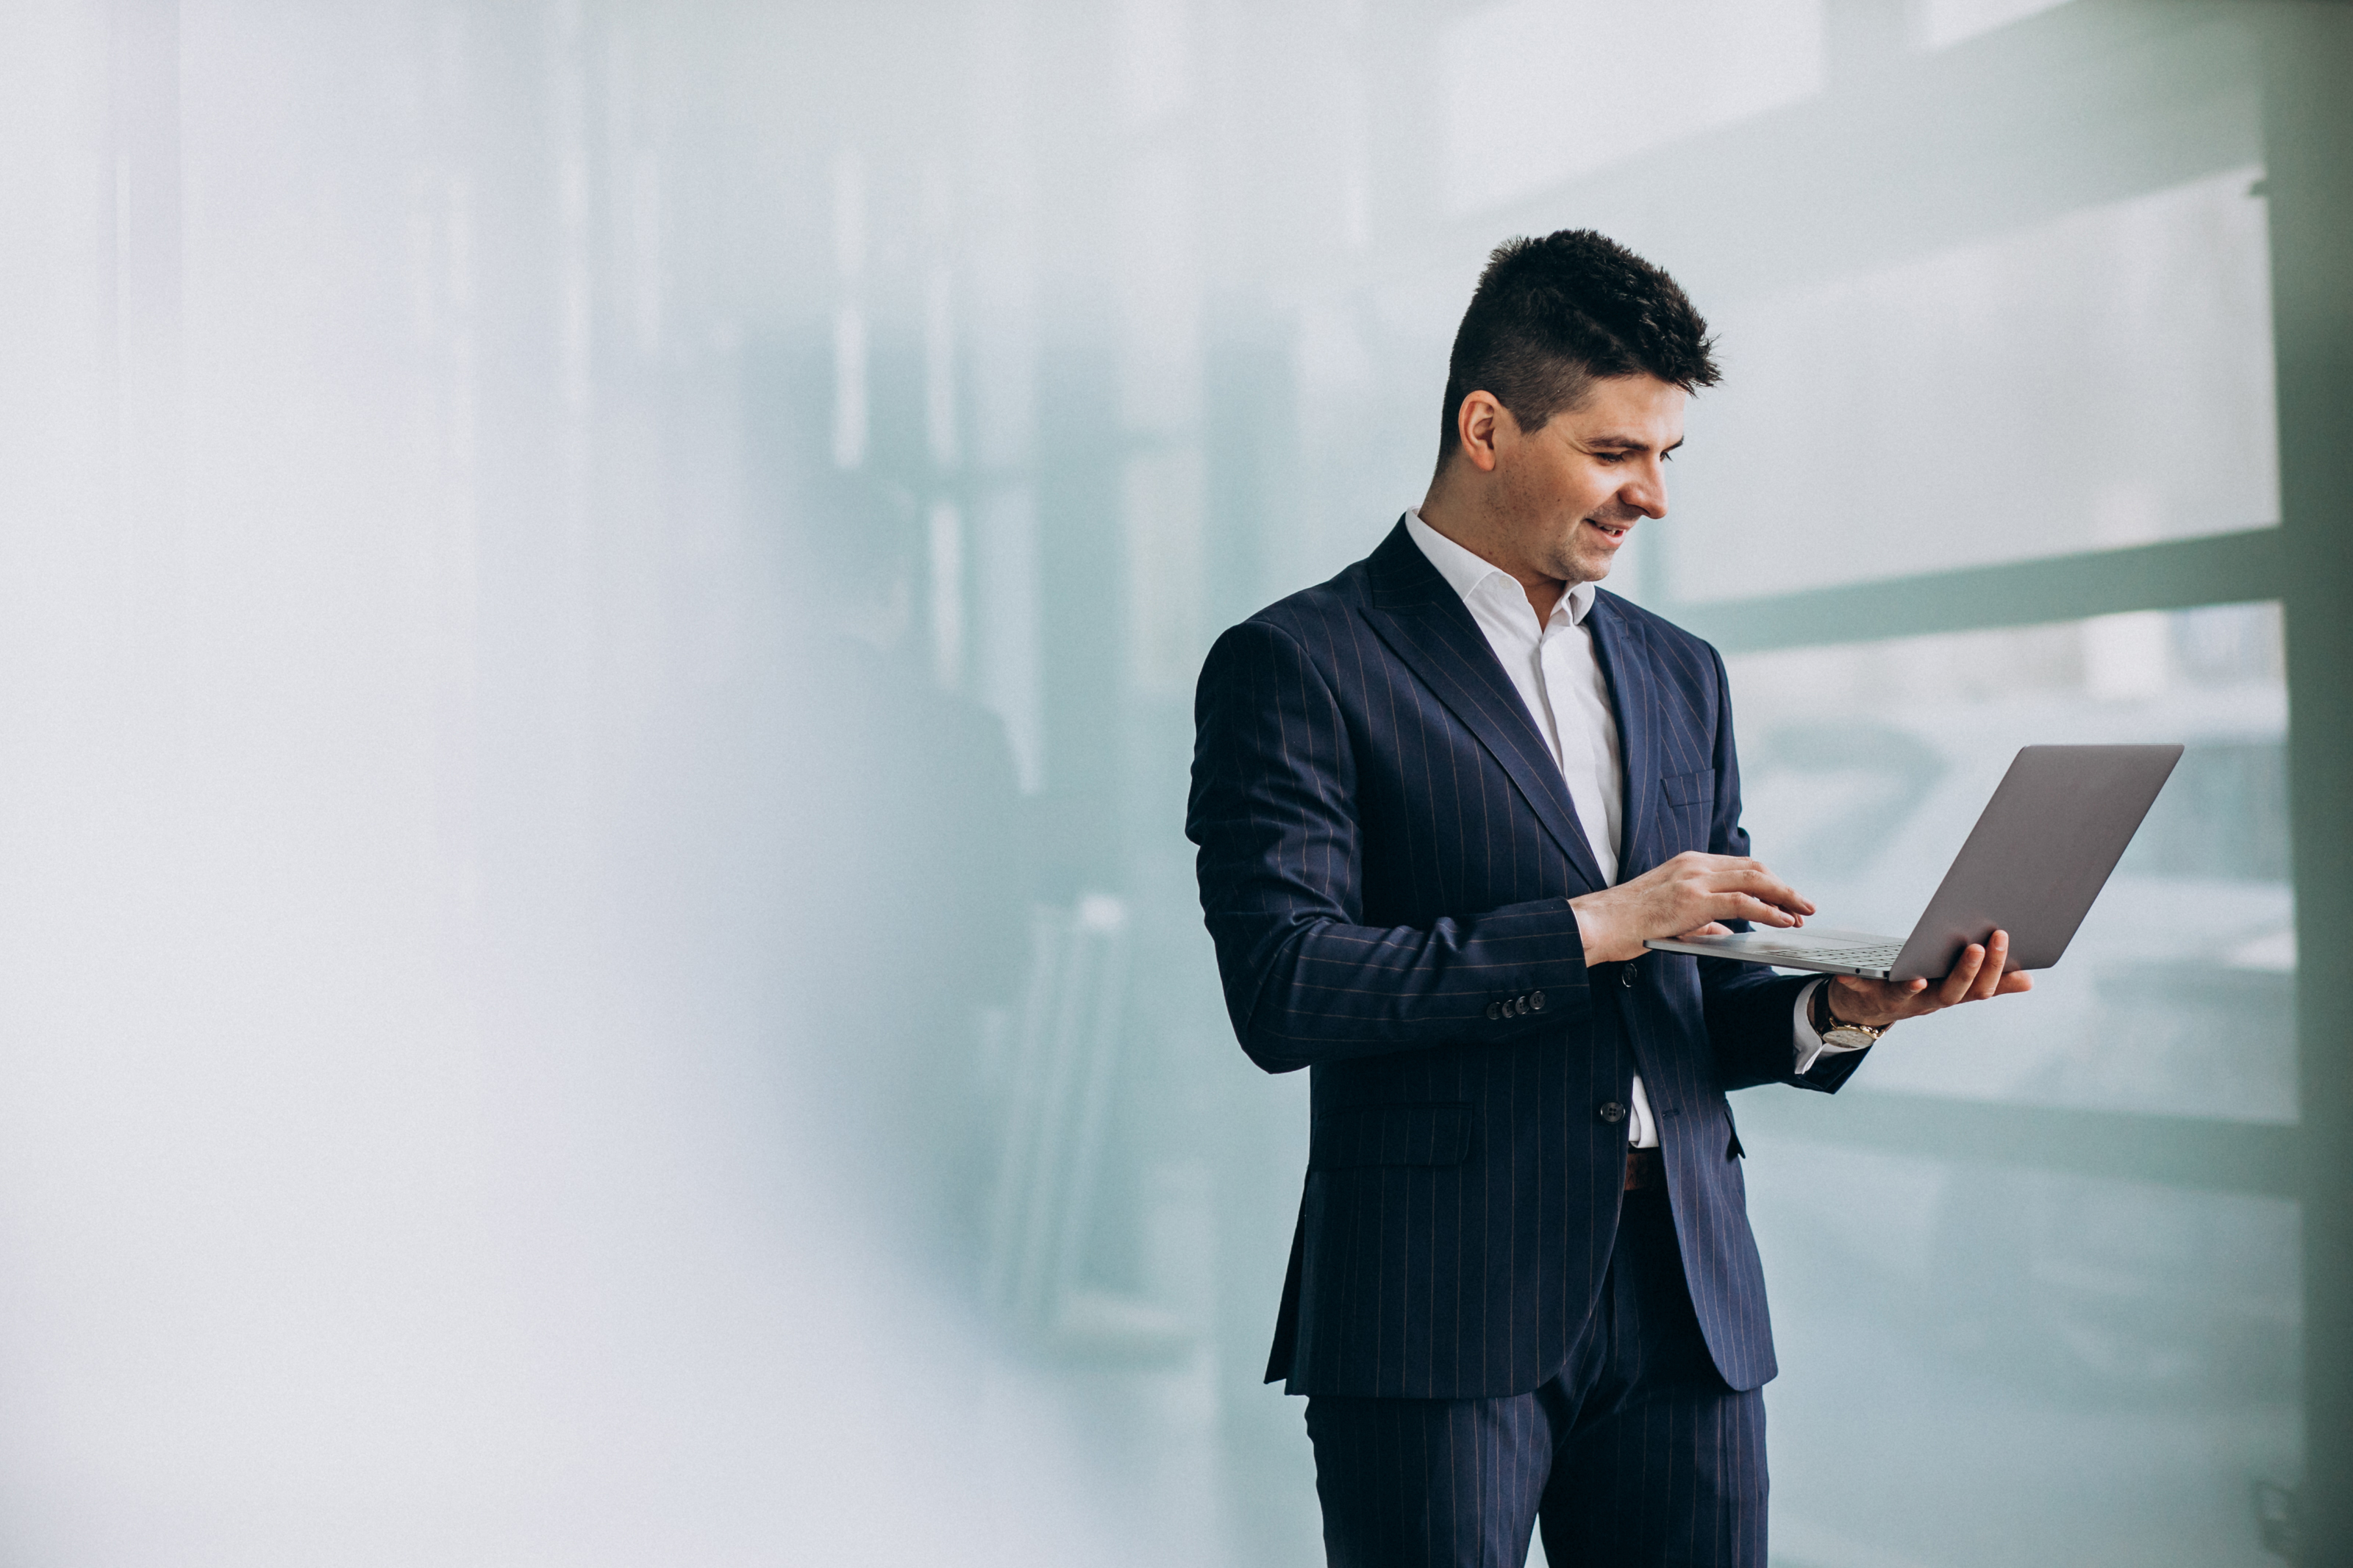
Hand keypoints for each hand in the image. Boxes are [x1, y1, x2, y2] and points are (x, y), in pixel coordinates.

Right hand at [1569, 851, 1815, 965]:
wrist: (1596, 924)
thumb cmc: (1626, 923)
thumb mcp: (1670, 917)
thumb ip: (1702, 922)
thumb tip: (1727, 932)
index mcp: (1688, 864)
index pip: (1740, 867)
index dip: (1770, 883)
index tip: (1788, 899)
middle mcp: (1694, 864)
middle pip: (1754, 869)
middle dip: (1785, 888)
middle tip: (1805, 906)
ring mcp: (1693, 879)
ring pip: (1754, 880)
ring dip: (1784, 897)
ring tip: (1803, 913)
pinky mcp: (1692, 900)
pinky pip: (1742, 902)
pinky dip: (1768, 911)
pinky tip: (1784, 921)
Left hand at [1825, 929, 2033, 1027]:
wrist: (1867, 1007)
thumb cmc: (1917, 985)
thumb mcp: (1954, 982)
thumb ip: (1990, 982)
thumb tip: (2029, 980)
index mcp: (1952, 993)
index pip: (1980, 988)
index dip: (1996, 970)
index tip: (2007, 939)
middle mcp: (1928, 1001)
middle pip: (1952, 993)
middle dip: (1967, 971)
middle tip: (1980, 945)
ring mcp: (1899, 1001)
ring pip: (1911, 995)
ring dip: (1917, 984)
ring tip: (1918, 974)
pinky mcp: (1867, 995)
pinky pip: (1861, 989)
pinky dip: (1855, 981)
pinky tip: (1846, 972)